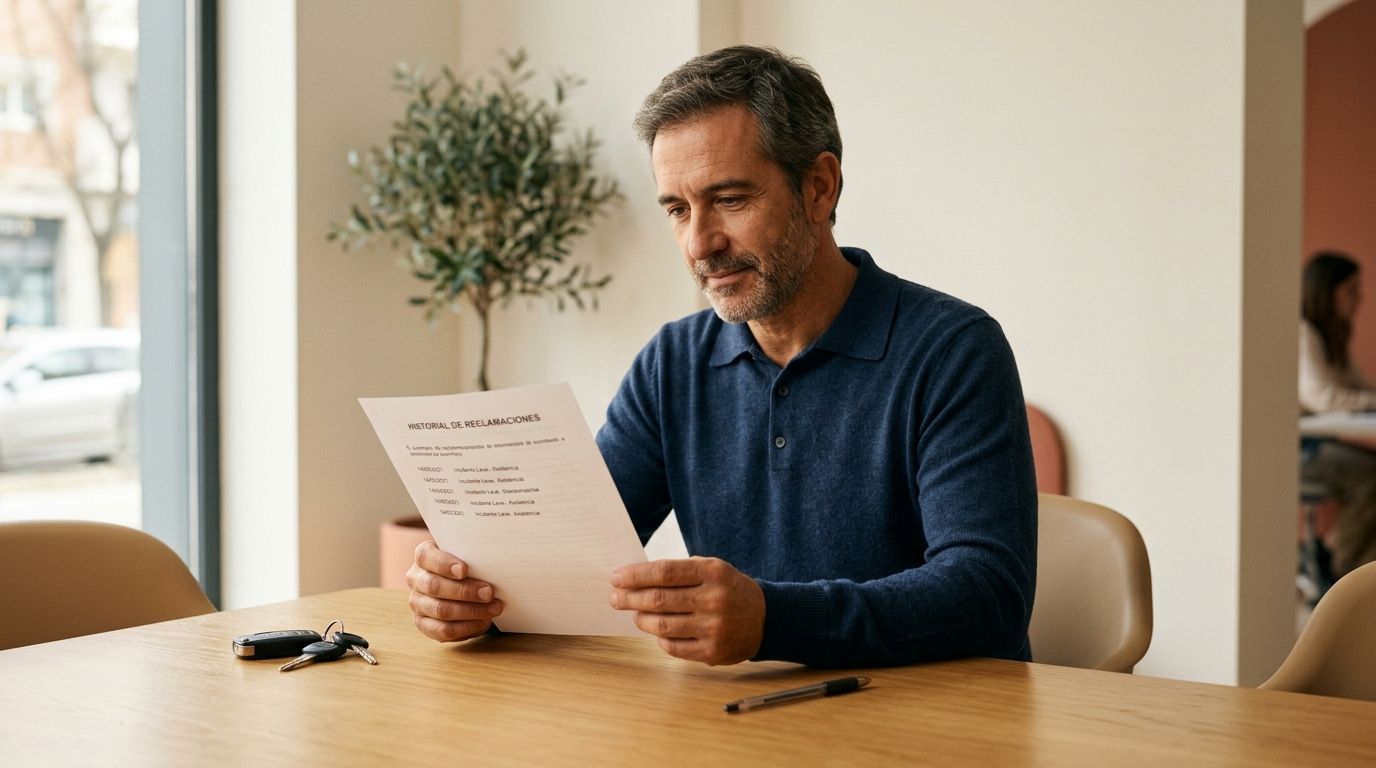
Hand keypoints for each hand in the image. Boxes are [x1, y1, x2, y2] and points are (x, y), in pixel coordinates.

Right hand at [406, 540, 503, 642]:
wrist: (464, 585)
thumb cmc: (469, 565)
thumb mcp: (469, 555)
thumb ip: (474, 555)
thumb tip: (492, 562)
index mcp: (424, 556)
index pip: (426, 556)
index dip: (444, 564)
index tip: (464, 570)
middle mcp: (416, 579)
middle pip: (435, 586)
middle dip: (465, 591)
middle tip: (489, 592)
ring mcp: (417, 603)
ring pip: (441, 610)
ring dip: (471, 611)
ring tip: (494, 608)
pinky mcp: (424, 624)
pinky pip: (443, 630)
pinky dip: (466, 627)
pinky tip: (483, 621)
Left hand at [609, 557, 764, 665]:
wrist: (765, 619)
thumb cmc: (728, 590)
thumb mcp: (712, 569)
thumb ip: (679, 572)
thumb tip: (635, 579)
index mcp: (713, 572)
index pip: (665, 572)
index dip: (636, 575)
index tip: (617, 578)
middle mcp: (714, 599)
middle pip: (659, 599)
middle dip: (630, 598)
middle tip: (616, 598)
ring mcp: (714, 628)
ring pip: (663, 626)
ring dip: (641, 620)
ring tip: (635, 614)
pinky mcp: (713, 652)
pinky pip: (674, 647)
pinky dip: (660, 639)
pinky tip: (657, 631)